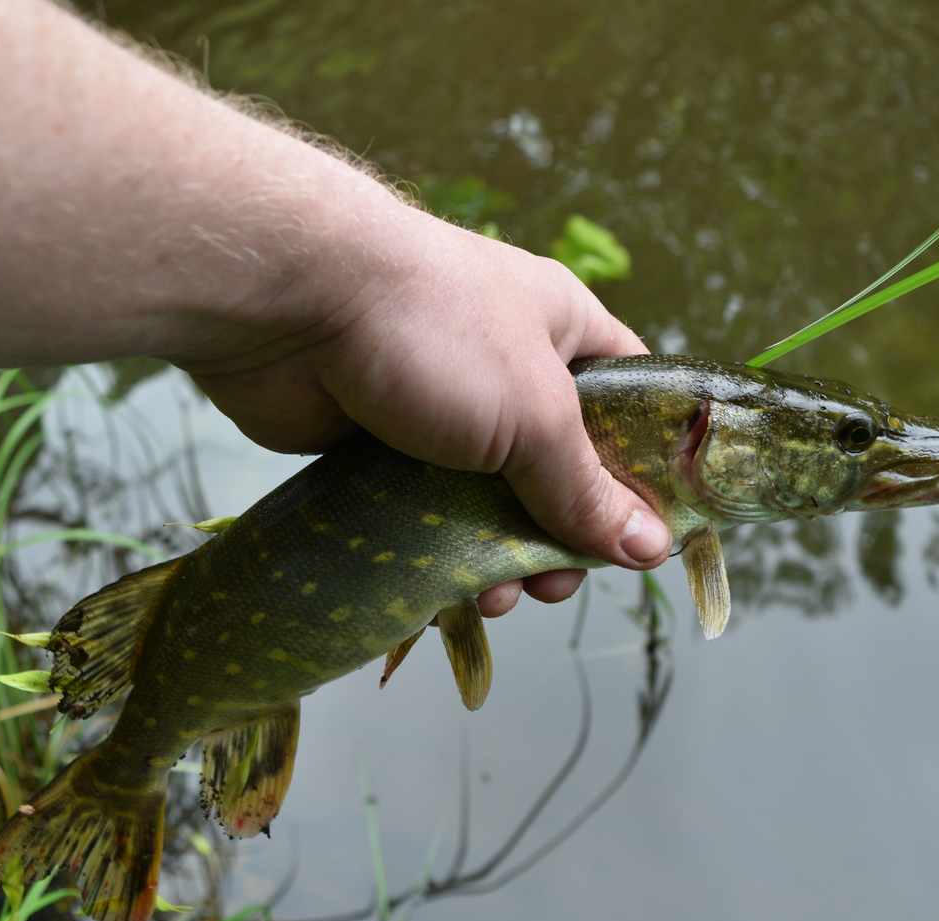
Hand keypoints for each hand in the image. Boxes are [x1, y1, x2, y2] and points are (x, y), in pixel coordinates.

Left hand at [178, 204, 670, 614]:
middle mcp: (506, 369)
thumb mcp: (536, 414)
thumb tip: (650, 548)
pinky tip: (440, 596)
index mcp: (562, 331)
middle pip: (557, 471)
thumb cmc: (434, 331)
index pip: (630, 403)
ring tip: (495, 598)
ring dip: (497, 561)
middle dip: (560, 537)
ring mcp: (439, 409)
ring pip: (486, 504)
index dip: (648, 471)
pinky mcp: (377, 446)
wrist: (288, 303)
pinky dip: (435, 556)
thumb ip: (587, 488)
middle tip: (555, 584)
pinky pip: (422, 515)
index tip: (650, 538)